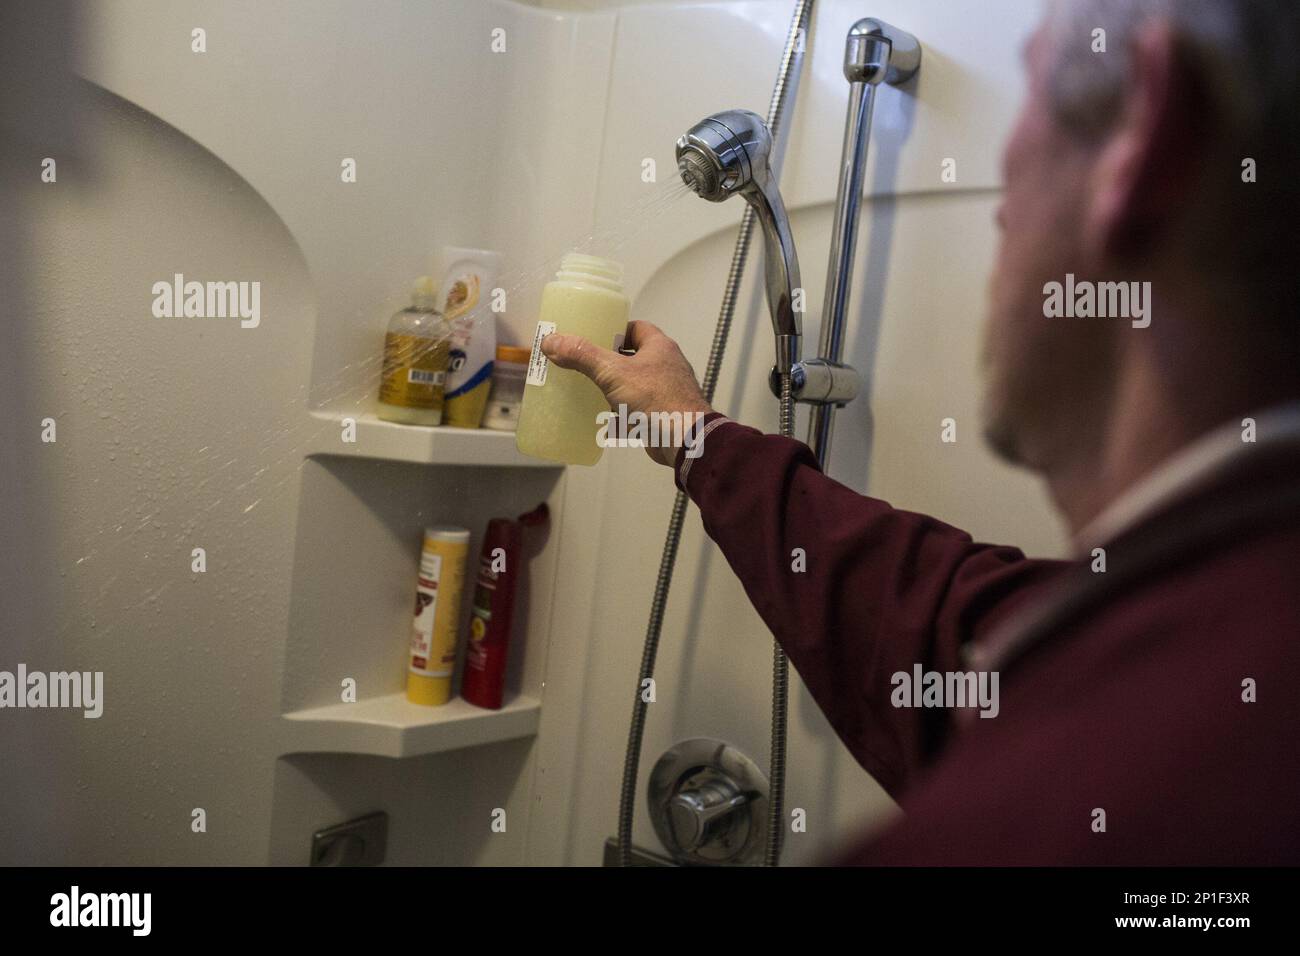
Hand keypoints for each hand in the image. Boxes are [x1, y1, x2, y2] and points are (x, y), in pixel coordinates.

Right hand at [539, 320, 713, 466]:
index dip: (614, 330)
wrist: (684, 440)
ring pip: (633, 383)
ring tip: (588, 388)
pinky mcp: (661, 413)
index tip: (593, 336)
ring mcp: (666, 390)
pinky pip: (637, 407)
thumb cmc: (657, 400)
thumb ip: (582, 355)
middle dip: (607, 361)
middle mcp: (666, 365)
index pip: (635, 328)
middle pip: (631, 356)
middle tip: (584, 364)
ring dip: (613, 387)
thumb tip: (552, 341)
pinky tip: (602, 415)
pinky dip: (621, 410)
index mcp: (659, 347)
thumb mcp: (613, 372)